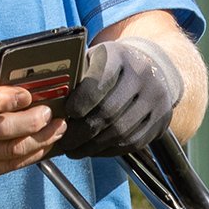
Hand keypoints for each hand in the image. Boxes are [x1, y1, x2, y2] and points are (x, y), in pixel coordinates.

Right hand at [0, 52, 61, 180]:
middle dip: (32, 121)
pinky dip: (28, 157)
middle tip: (49, 113)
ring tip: (55, 128)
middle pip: (1, 130)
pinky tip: (42, 145)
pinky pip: (5, 167)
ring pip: (9, 152)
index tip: (29, 94)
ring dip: (39, 141)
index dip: (9, 98)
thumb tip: (2, 72)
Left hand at [56, 36, 184, 158]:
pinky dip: (110, 151)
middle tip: (64, 142)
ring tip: (75, 150)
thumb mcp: (96, 59)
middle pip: (108, 112)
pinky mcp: (161, 121)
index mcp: (120, 57)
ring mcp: (156, 100)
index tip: (66, 114)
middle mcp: (142, 77)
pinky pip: (132, 143)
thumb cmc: (113, 67)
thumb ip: (76, 77)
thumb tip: (48, 104)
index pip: (98, 82)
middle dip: (81, 132)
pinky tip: (95, 150)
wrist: (155, 68)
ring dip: (93, 146)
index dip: (80, 102)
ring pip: (120, 132)